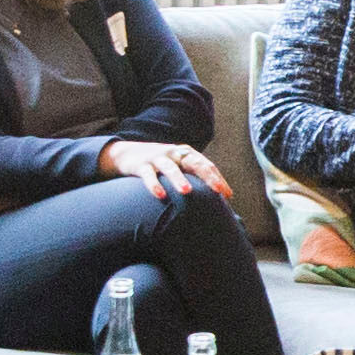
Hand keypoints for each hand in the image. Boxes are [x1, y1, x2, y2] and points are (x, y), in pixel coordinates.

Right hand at [101, 136, 231, 200]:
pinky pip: (148, 175)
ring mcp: (157, 158)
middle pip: (194, 163)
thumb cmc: (159, 166)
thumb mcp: (177, 167)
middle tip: (218, 191)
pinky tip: (160, 195)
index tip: (228, 195)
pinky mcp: (141, 165)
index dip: (217, 179)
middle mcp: (174, 154)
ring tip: (187, 192)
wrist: (126, 154)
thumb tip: (214, 200)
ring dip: (179, 179)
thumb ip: (192, 178)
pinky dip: (154, 184)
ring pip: (170, 168)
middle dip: (207, 177)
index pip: (206, 165)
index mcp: (186, 154)